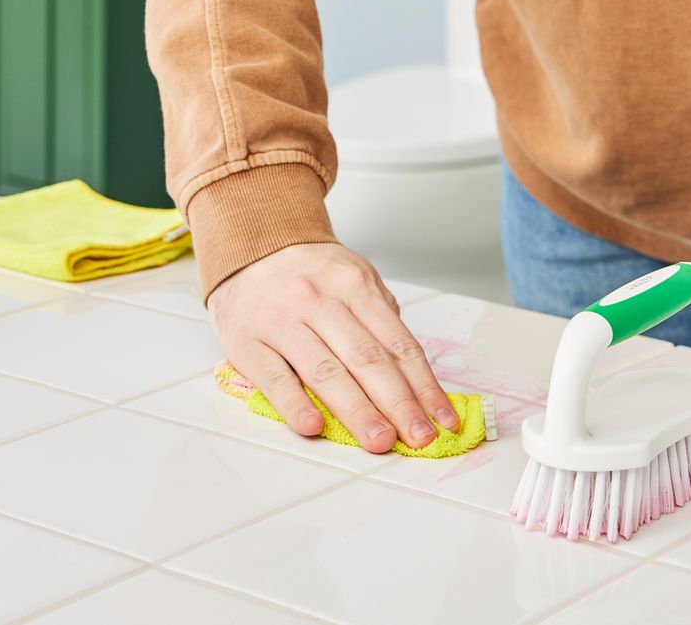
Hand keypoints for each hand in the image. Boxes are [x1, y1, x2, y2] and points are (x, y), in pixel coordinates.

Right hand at [208, 243, 457, 453]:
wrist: (248, 249)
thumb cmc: (308, 275)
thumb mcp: (352, 279)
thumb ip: (381, 321)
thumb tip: (415, 379)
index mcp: (354, 285)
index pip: (397, 344)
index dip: (423, 386)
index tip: (442, 421)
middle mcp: (319, 301)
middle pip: (366, 359)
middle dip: (397, 404)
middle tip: (419, 438)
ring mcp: (281, 321)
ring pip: (325, 371)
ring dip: (356, 411)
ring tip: (379, 440)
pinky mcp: (247, 343)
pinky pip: (274, 378)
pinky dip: (295, 404)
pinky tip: (313, 426)